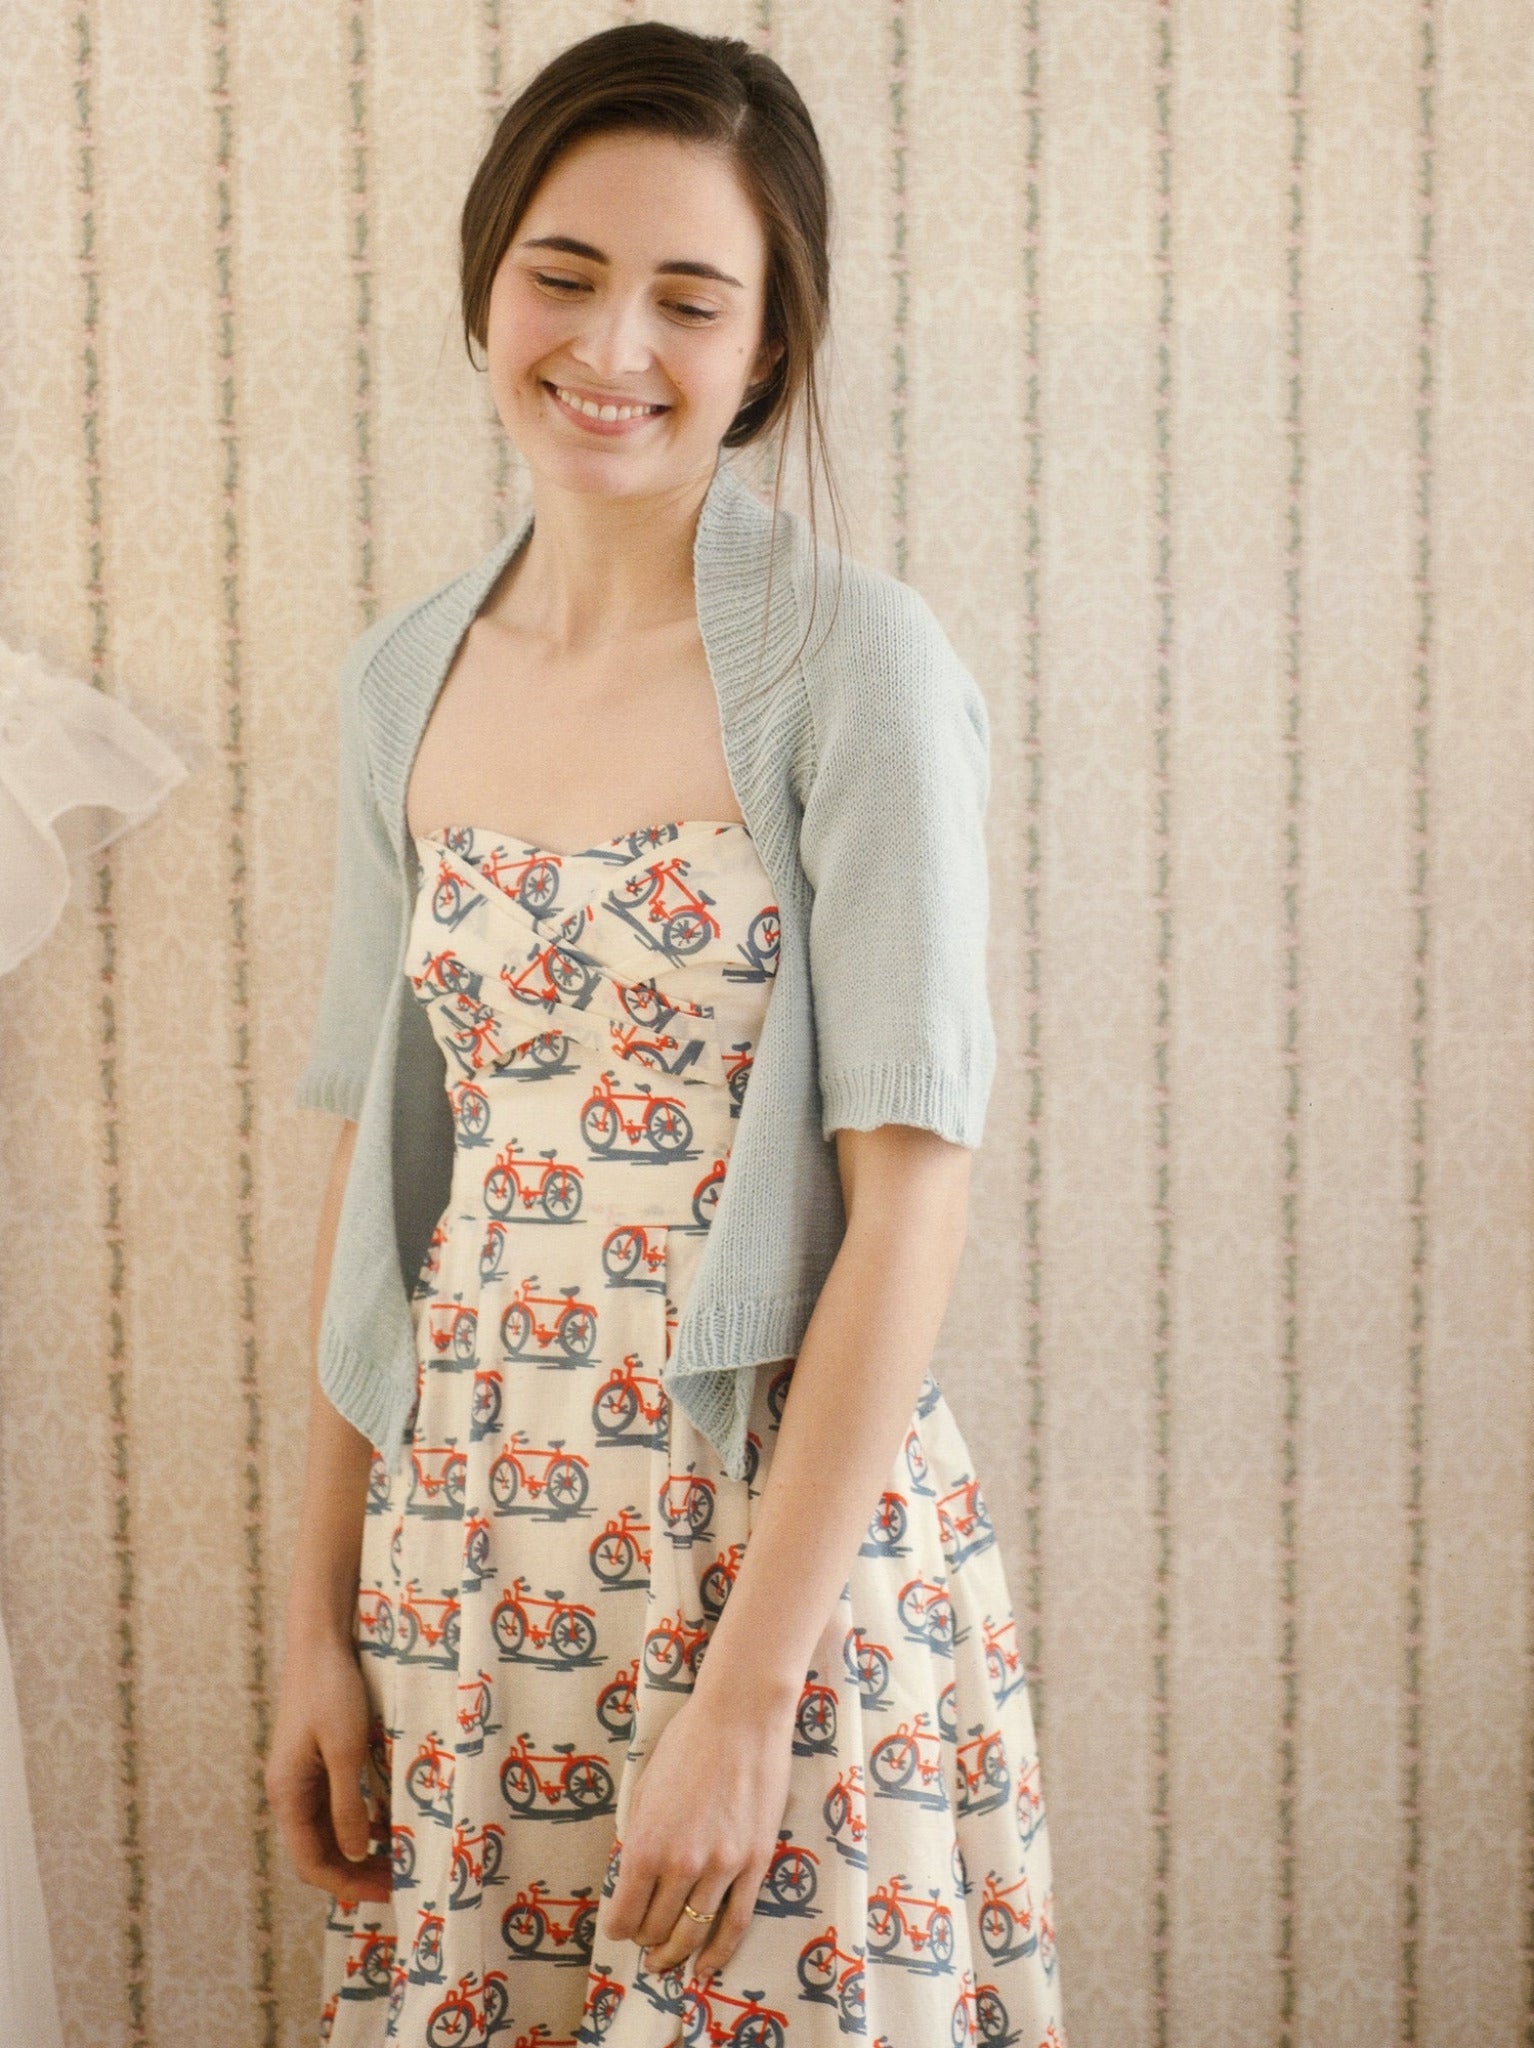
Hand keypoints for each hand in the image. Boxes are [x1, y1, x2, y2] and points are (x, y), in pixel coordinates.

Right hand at [267, 1630, 391, 1903]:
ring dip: (358, 1850)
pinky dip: (358, 1823)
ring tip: (398, 1858)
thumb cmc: (332, 1691)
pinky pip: (333, 1808)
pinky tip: (387, 1822)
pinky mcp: (315, 1763)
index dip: (348, 1884)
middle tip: (400, 1881)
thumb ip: (348, 1804)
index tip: (389, 1892)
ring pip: (327, 1833)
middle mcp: (289, 1793)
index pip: (312, 1863)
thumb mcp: (346, 1749)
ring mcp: (301, 1779)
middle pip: (318, 1853)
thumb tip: (356, 1855)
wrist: (319, 1643)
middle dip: (356, 1872)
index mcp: (288, 1795)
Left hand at [601, 1679, 796, 1981]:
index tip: (620, 1929)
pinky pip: (735, 1922)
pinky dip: (718, 1953)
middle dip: (646, 1940)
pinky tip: (706, 1968)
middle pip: (657, 1929)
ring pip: (694, 1933)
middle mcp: (681, 1864)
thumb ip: (639, 1838)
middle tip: (644, 1941)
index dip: (619, 1929)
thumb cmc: (687, 1742)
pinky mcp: (755, 1863)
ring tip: (667, 1961)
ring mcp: (722, 1867)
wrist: (740, 1717)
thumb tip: (633, 1877)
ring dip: (677, 1953)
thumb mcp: (644, 1789)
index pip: (624, 1914)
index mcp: (646, 1844)